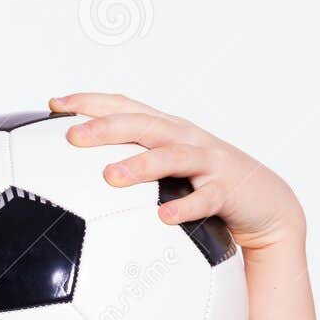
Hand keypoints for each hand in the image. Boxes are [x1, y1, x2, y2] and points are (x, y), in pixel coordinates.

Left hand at [50, 92, 304, 253]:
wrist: (265, 203)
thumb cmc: (203, 186)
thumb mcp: (164, 172)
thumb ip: (127, 167)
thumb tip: (72, 183)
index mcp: (165, 130)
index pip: (125, 106)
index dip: (91, 101)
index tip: (54, 104)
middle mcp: (184, 138)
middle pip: (143, 125)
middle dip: (107, 127)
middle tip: (72, 137)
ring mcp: (207, 162)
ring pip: (173, 156)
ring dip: (141, 165)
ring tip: (111, 177)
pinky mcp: (226, 190)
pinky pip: (204, 198)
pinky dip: (184, 207)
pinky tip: (163, 217)